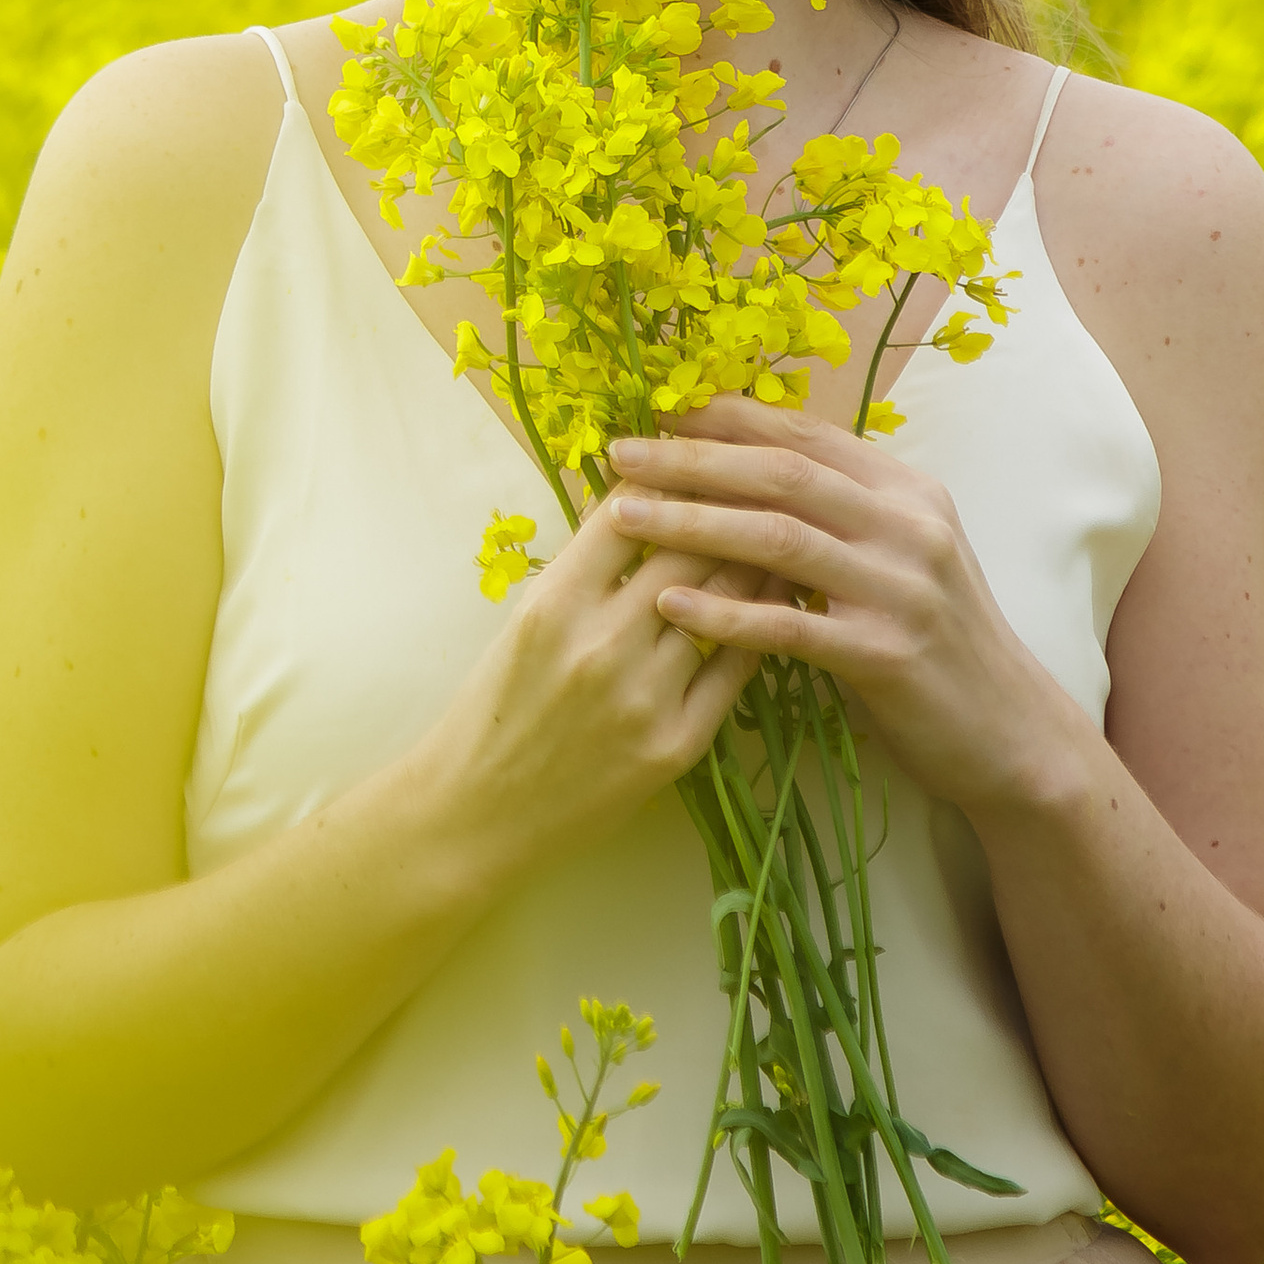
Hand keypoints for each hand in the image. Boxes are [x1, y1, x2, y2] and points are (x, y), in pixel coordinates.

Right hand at [424, 485, 765, 881]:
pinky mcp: (676, 745)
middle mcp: (601, 644)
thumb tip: (646, 502)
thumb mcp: (526, 621)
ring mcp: (643, 697)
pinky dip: (760, 627)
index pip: (629, 510)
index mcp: (554, 603)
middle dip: (726, 506)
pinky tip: (778, 603)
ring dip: (757, 561)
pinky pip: (736, 670)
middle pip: (688, 547)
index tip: (695, 451)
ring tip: (783, 530)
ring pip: (723, 603)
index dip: (669, 473)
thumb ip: (586, 567)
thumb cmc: (497, 707)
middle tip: (761, 478)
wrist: (480, 812)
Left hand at [607, 395, 1086, 821]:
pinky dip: (724, 614)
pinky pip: (789, 626)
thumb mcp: (904, 556)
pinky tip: (669, 605)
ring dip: (692, 522)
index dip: (726, 419)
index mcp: (908, 492)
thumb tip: (747, 468)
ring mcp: (901, 590)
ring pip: (778, 539)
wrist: (1010, 733)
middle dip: (692, 459)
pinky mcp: (886, 654)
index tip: (657, 411)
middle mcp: (909, 527)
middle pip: (782, 475)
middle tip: (620, 453)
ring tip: (623, 515)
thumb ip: (844, 512)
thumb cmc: (939, 642)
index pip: (805, 435)